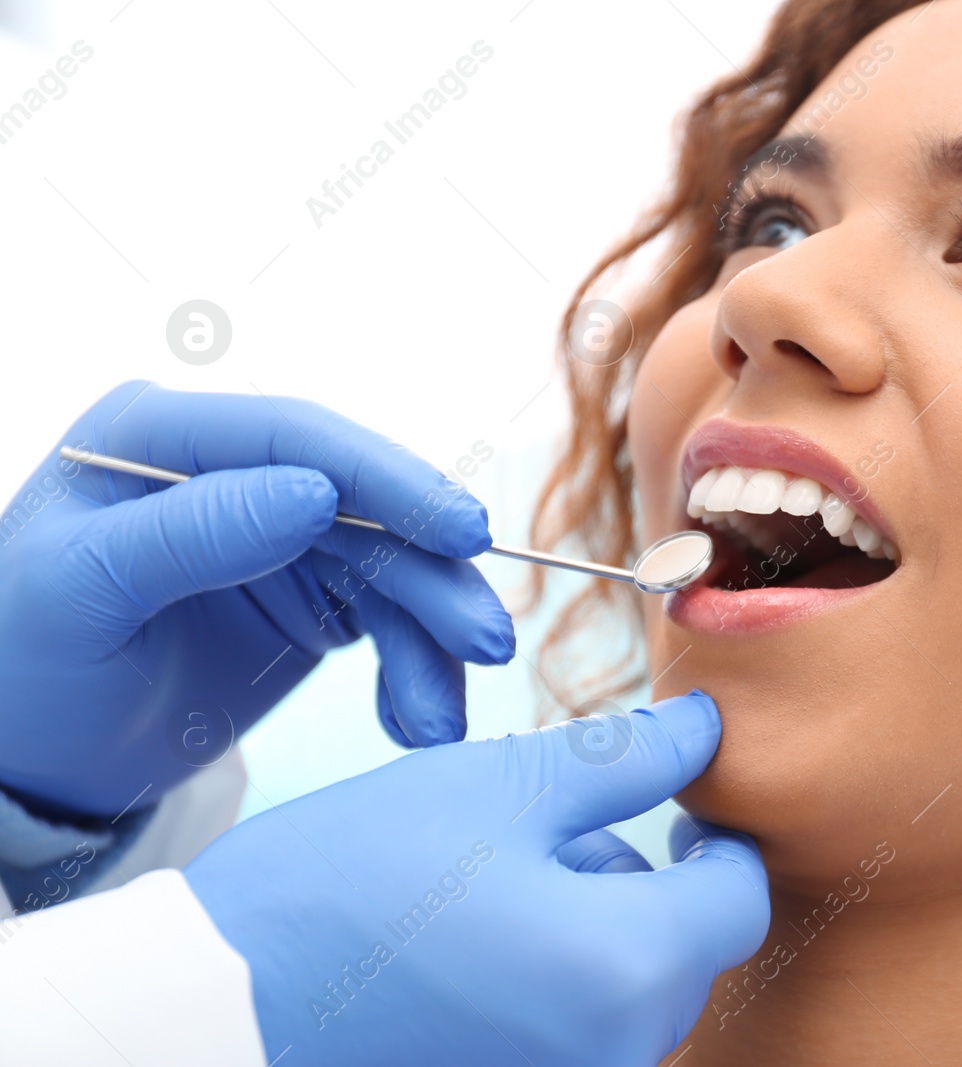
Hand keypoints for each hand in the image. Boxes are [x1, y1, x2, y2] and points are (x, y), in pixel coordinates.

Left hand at [0, 381, 514, 817]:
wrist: (29, 761)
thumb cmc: (21, 665)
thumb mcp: (81, 595)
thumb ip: (192, 535)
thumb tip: (315, 491)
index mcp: (161, 436)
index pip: (300, 439)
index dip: (391, 480)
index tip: (463, 534)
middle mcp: (234, 473)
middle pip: (367, 507)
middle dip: (433, 580)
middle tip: (486, 645)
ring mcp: (278, 533)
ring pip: (394, 570)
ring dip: (431, 643)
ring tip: (441, 724)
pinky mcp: (310, 595)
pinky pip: (390, 624)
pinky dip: (413, 674)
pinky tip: (411, 723)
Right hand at [184, 691, 768, 1066]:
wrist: (212, 1008)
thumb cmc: (351, 885)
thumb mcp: (498, 787)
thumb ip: (626, 759)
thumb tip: (706, 731)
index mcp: (628, 971)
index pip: (739, 899)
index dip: (716, 837)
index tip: (674, 800)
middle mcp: (616, 1056)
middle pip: (685, 952)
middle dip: (641, 884)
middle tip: (547, 835)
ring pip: (628, 994)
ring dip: (593, 933)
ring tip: (488, 890)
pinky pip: (573, 1035)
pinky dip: (550, 987)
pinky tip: (470, 951)